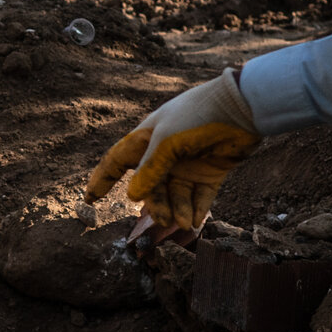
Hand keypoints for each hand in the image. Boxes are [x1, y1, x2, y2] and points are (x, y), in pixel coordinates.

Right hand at [83, 68, 259, 228]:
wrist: (241, 108)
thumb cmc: (197, 117)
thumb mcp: (166, 141)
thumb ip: (149, 169)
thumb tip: (131, 196)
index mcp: (148, 138)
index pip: (118, 161)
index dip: (103, 179)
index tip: (90, 200)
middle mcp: (165, 152)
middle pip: (151, 186)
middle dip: (154, 204)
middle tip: (162, 220)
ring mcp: (188, 163)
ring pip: (175, 194)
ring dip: (177, 210)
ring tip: (184, 222)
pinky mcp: (211, 171)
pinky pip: (199, 195)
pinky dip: (197, 209)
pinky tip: (195, 221)